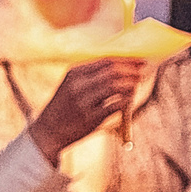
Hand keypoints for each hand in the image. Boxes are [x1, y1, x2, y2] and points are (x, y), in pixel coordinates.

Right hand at [27, 58, 143, 162]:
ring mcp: (83, 101)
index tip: (141, 61)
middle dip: (132, 71)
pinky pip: (115, 105)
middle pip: (112, 72)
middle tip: (142, 74)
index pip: (106, 61)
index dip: (127, 60)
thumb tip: (125, 67)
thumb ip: (94, 75)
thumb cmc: (65, 107)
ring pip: (115, 86)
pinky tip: (128, 101)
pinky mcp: (90, 118)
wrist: (48, 131)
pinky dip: (126, 101)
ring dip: (130, 85)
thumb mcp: (73, 84)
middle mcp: (77, 85)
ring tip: (135, 87)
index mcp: (74, 73)